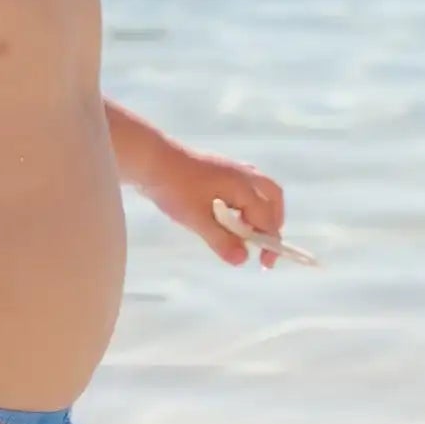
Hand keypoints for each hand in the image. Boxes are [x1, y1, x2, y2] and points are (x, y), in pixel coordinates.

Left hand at [146, 145, 286, 268]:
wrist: (151, 159)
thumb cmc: (174, 188)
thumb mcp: (197, 219)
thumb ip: (221, 240)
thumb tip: (242, 260)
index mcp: (243, 186)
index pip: (266, 217)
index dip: (269, 242)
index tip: (265, 264)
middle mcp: (244, 175)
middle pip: (273, 198)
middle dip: (273, 223)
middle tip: (266, 246)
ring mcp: (232, 169)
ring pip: (260, 191)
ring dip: (260, 213)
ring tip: (248, 236)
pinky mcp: (220, 170)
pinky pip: (245, 188)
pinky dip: (246, 205)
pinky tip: (231, 220)